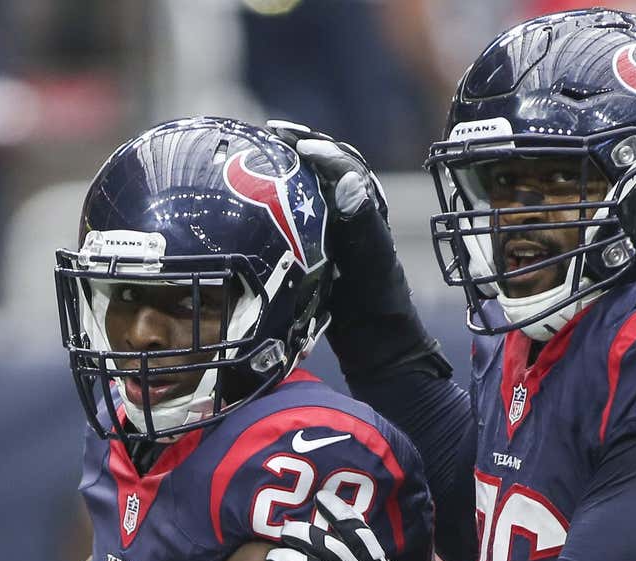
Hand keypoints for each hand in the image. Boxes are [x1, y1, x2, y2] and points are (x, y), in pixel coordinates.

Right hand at [266, 121, 446, 379]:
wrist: (379, 349)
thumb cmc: (381, 308)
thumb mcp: (372, 267)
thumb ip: (362, 226)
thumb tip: (348, 180)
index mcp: (367, 210)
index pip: (341, 165)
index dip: (314, 147)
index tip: (283, 138)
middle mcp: (353, 214)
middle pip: (325, 169)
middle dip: (297, 147)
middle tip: (264, 135)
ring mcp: (338, 232)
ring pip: (311, 189)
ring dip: (287, 169)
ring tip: (256, 156)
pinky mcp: (323, 251)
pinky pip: (300, 216)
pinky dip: (279, 201)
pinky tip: (254, 201)